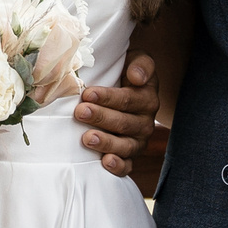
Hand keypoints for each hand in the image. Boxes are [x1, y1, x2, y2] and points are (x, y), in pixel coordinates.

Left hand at [79, 54, 163, 177]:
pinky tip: (105, 163)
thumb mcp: (137, 60)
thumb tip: (137, 77)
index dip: (109, 98)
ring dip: (106, 143)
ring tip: (87, 138)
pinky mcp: (129, 156)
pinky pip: (128, 165)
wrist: (128, 89)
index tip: (88, 94)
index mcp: (147, 98)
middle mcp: (145, 122)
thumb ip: (141, 65)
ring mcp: (137, 141)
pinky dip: (118, 166)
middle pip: (124, 123)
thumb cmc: (126, 72)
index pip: (129, 100)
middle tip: (80, 112)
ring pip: (126, 146)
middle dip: (101, 118)